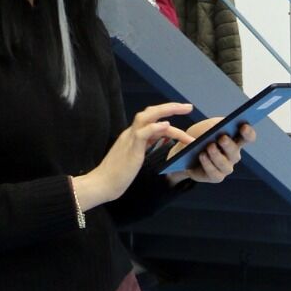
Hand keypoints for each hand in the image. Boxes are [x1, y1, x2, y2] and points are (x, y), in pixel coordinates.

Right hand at [74, 102, 193, 210]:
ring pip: (147, 117)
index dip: (166, 113)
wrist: (102, 184)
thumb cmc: (118, 174)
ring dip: (167, 112)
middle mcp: (131, 133)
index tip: (182, 111)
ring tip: (184, 110)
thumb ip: (147, 144)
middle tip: (189, 106)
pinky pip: (142, 133)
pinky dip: (155, 127)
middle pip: (150, 112)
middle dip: (171, 107)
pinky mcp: (131, 149)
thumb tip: (163, 138)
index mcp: (132, 135)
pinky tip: (167, 125)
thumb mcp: (136, 155)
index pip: (151, 118)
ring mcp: (130, 139)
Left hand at [168, 116, 251, 184]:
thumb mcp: (206, 126)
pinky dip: (208, 164)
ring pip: (225, 164)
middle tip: (222, 138)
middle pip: (235, 151)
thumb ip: (215, 124)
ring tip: (209, 147)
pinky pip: (214, 173)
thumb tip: (222, 123)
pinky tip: (202, 156)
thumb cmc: (198, 137)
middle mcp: (233, 155)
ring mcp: (226, 167)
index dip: (248, 132)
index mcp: (235, 140)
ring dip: (217, 155)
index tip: (243, 126)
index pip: (248, 137)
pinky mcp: (216, 177)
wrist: (183, 152)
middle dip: (229, 145)